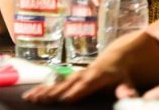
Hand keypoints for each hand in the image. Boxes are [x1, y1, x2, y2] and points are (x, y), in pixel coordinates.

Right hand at [22, 57, 136, 102]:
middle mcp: (81, 75)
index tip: (65, 99)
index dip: (75, 92)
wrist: (114, 59)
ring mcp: (73, 76)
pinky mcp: (68, 79)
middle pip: (65, 85)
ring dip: (42, 91)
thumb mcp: (127, 81)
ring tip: (29, 97)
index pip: (84, 85)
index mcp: (96, 76)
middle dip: (52, 93)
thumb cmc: (121, 75)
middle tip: (39, 99)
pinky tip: (29, 95)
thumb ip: (127, 90)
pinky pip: (52, 85)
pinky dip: (40, 90)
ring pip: (55, 85)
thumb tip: (129, 96)